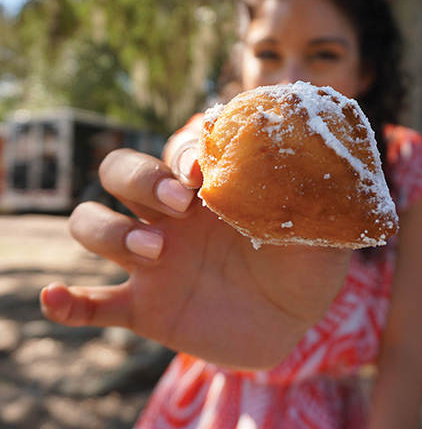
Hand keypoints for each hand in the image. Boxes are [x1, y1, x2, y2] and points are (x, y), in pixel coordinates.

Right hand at [41, 148, 350, 369]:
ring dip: (111, 233)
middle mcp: (170, 214)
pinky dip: (68, 302)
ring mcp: (151, 259)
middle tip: (180, 203)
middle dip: (139, 179)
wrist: (297, 322)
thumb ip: (310, 194)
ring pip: (94, 226)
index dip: (181, 151)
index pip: (176, 148)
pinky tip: (56, 299)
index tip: (204, 170)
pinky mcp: (144, 306)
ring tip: (156, 252)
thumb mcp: (317, 227)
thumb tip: (302, 151)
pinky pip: (92, 303)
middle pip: (119, 172)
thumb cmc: (306, 262)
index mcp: (210, 186)